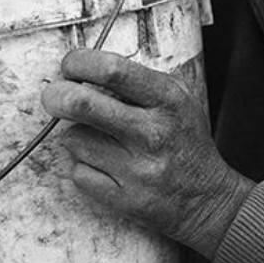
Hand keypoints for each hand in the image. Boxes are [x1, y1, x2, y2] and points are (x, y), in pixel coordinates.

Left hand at [41, 50, 254, 259]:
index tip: (71, 66)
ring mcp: (137, 169)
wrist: (208, 198)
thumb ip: (138, 81)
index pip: (112, 70)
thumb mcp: (177, 98)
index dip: (80, 63)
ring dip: (77, 135)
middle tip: (55, 96)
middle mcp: (153, 133)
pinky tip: (105, 165)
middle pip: (82, 104)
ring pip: (74, 139)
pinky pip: (79, 173)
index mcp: (168, 100)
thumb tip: (86, 67)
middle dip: (57, 96)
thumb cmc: (185, 141)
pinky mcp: (124, 199)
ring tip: (99, 138)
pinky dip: (84, 166)